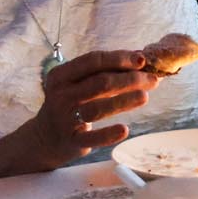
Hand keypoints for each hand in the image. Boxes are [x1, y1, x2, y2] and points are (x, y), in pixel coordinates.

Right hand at [18, 49, 160, 170]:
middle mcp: (61, 94)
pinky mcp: (71, 140)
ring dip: (124, 101)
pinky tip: (124, 130)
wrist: (45, 137)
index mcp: (62, 75)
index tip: (142, 60)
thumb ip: (105, 72)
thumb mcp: (79, 84)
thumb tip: (139, 58)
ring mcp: (64, 118)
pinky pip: (91, 138)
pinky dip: (108, 134)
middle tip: (152, 80)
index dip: (119, 58)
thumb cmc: (71, 104)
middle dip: (130, 79)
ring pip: (97, 108)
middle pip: (100, 82)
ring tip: (145, 96)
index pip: (93, 61)